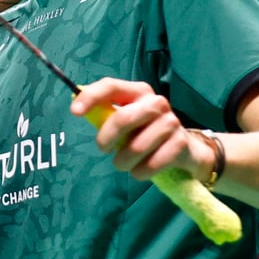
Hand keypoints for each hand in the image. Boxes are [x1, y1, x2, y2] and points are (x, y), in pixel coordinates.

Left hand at [69, 77, 210, 181]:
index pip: (111, 86)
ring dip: (123, 162)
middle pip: (123, 118)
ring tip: (123, 164)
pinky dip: (140, 172)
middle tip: (102, 149)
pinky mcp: (181, 143)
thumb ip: (105, 114)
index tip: (74, 112)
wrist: (184, 149)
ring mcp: (171, 122)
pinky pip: (152, 164)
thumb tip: (78, 109)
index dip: (91, 97)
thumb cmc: (145, 132)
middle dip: (106, 139)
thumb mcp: (126, 120)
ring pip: (136, 147)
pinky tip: (140, 171)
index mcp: (138, 91)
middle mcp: (156, 102)